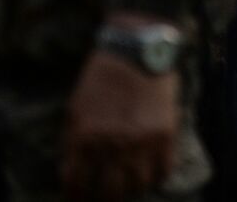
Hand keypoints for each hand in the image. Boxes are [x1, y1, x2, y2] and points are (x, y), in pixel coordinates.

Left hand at [63, 46, 178, 201]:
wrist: (137, 50)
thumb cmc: (101, 79)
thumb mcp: (75, 109)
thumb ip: (72, 143)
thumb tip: (71, 173)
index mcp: (85, 138)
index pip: (76, 185)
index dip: (76, 196)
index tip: (78, 197)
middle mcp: (113, 145)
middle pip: (108, 193)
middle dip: (102, 199)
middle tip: (103, 196)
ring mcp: (142, 141)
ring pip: (136, 187)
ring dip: (130, 192)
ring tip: (126, 189)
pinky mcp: (165, 134)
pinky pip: (162, 171)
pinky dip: (155, 179)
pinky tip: (148, 177)